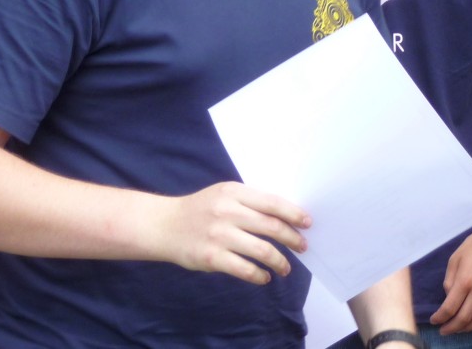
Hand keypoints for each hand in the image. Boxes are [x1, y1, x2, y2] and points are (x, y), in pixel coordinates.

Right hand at [150, 182, 311, 284]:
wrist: (164, 225)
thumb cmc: (200, 209)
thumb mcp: (224, 194)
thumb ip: (250, 202)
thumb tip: (284, 215)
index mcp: (234, 193)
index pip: (272, 203)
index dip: (293, 214)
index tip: (307, 223)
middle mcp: (228, 212)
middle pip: (271, 226)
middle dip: (292, 238)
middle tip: (302, 246)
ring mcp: (219, 235)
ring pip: (261, 250)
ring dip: (279, 261)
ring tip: (286, 268)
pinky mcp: (210, 257)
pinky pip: (244, 269)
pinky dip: (259, 275)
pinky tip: (265, 277)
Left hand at [428, 211, 471, 333]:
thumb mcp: (455, 258)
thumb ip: (450, 280)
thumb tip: (449, 297)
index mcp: (465, 279)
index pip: (449, 308)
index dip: (440, 318)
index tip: (434, 321)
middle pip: (464, 318)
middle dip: (451, 328)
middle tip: (444, 330)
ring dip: (468, 328)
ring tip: (459, 329)